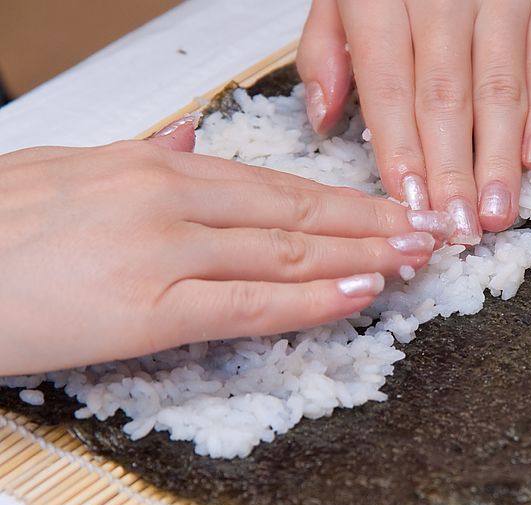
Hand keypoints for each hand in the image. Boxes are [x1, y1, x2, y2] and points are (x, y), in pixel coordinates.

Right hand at [0, 119, 452, 374]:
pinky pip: (250, 302)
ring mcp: (165, 251)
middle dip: (370, 222)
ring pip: (286, 250)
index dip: (340, 199)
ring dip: (361, 254)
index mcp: (154, 164)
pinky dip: (312, 297)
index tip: (387, 208)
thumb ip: (140, 153)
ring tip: (413, 258)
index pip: (272, 183)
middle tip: (427, 229)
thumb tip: (190, 134)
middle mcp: (170, 197)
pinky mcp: (150, 308)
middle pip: (295, 211)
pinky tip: (359, 292)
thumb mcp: (69, 166)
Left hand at [298, 0, 530, 242]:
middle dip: (452, 168)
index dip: (399, 147)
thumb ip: (329, 43)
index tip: (407, 202)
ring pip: (500, 83)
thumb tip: (323, 119)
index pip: (389, 81)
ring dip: (499, 155)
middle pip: (445, 92)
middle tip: (456, 228)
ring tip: (496, 213)